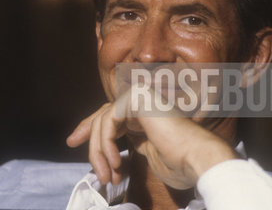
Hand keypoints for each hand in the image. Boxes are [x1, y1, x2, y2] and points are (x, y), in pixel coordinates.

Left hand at [66, 92, 237, 188]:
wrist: (197, 159)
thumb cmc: (178, 161)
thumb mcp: (145, 151)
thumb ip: (128, 141)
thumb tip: (106, 148)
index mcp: (145, 110)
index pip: (110, 113)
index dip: (90, 127)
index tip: (74, 140)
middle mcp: (141, 98)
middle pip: (103, 114)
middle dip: (88, 136)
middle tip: (83, 157)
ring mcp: (140, 95)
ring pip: (103, 120)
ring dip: (99, 152)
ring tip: (108, 176)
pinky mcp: (137, 98)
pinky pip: (108, 121)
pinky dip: (106, 145)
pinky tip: (114, 163)